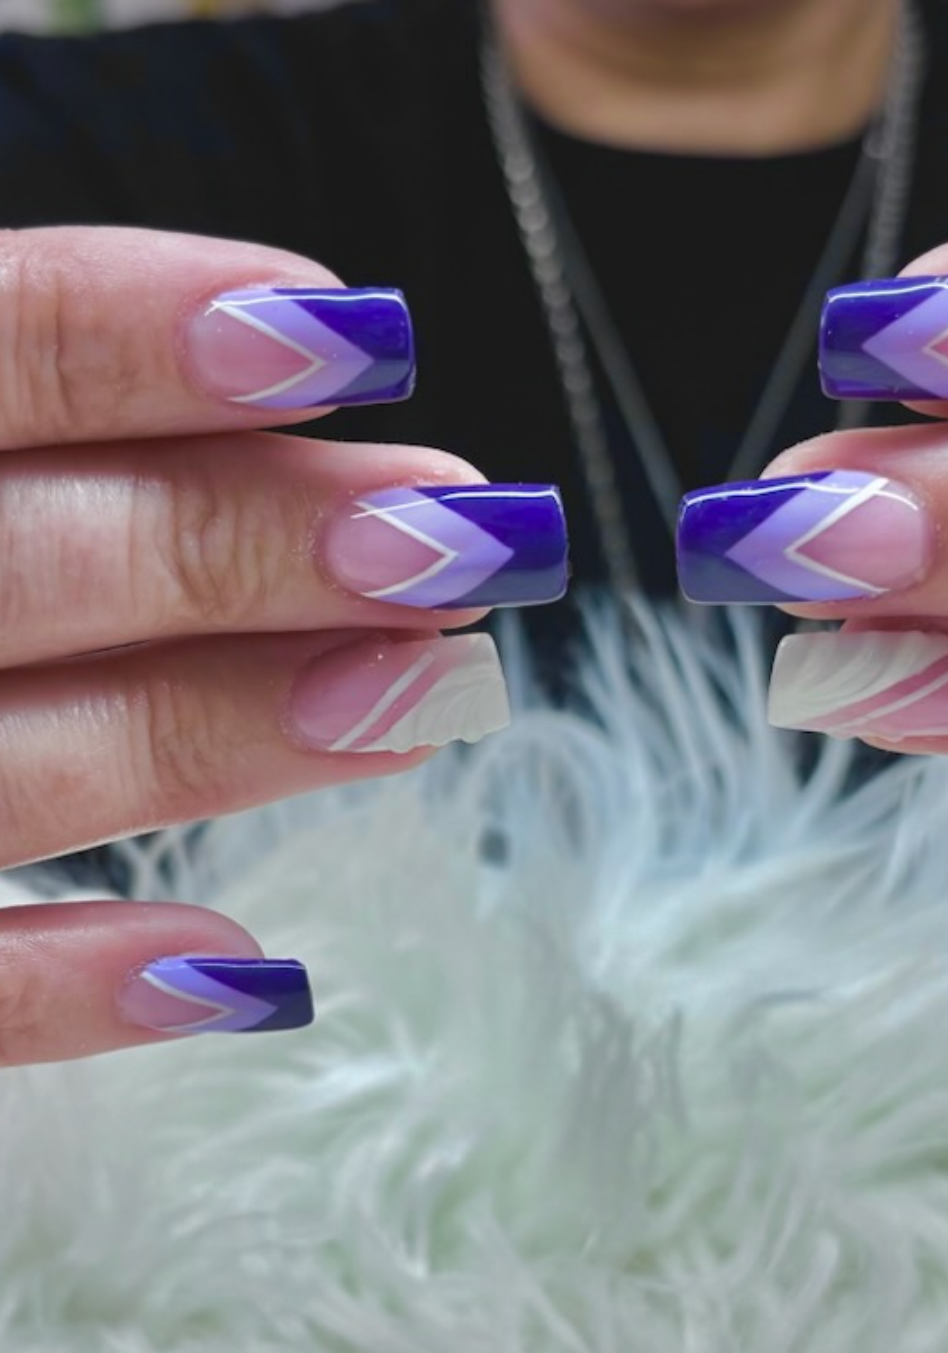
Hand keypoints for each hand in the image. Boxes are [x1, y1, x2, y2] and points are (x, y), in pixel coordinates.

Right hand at [0, 227, 563, 1063]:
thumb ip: (55, 425)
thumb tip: (301, 356)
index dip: (162, 336)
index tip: (361, 338)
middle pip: (43, 558)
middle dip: (261, 541)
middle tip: (472, 539)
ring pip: (25, 766)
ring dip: (233, 732)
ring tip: (431, 700)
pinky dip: (87, 991)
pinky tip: (249, 975)